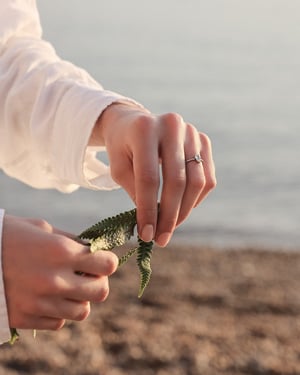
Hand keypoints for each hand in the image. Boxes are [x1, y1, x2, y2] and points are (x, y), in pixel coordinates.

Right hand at [2, 215, 117, 330]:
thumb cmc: (8, 235)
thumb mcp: (42, 229)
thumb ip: (70, 241)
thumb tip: (93, 249)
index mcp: (61, 251)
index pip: (107, 264)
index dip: (108, 260)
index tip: (102, 258)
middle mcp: (55, 279)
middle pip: (101, 292)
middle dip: (99, 281)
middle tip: (88, 274)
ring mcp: (41, 302)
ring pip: (82, 311)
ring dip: (80, 299)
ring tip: (68, 287)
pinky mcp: (26, 318)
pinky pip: (59, 323)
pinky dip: (60, 312)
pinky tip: (49, 298)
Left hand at [92, 103, 215, 246]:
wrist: (135, 123)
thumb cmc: (123, 147)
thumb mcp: (118, 167)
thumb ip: (136, 192)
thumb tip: (154, 224)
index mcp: (144, 129)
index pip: (149, 178)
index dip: (148, 210)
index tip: (147, 235)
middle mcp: (172, 125)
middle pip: (176, 181)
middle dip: (169, 216)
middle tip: (161, 239)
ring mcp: (191, 131)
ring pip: (197, 182)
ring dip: (185, 211)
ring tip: (170, 227)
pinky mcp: (203, 140)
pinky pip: (207, 178)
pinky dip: (196, 199)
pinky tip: (182, 209)